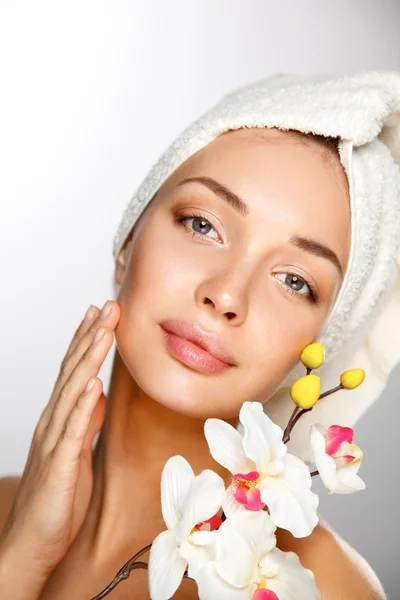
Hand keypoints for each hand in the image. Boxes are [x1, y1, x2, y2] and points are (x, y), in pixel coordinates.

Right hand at [0, 300, 120, 576]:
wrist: (33, 542)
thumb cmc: (57, 499)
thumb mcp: (79, 451)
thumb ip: (86, 421)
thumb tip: (97, 393)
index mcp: (61, 419)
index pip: (74, 371)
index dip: (88, 341)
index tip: (102, 315)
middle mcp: (54, 422)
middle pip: (73, 371)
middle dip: (92, 336)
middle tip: (108, 306)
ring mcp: (55, 440)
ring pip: (72, 390)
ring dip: (88, 358)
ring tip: (103, 330)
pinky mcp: (60, 463)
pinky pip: (73, 429)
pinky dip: (82, 404)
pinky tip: (92, 382)